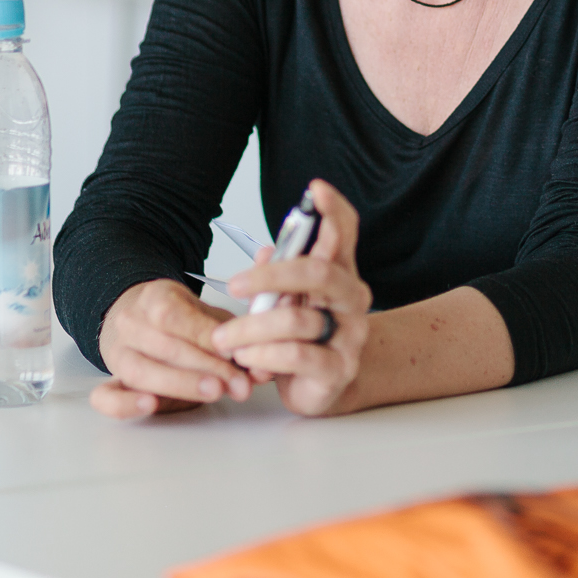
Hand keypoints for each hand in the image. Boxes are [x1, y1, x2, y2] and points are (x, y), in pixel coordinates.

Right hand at [92, 277, 252, 418]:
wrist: (136, 315)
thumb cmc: (178, 319)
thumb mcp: (206, 314)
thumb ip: (233, 334)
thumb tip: (262, 359)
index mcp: (155, 297)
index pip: (177, 318)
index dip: (208, 339)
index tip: (238, 354)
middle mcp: (131, 324)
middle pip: (165, 347)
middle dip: (208, 367)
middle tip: (239, 383)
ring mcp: (118, 353)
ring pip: (140, 371)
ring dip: (181, 384)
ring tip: (214, 392)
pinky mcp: (111, 381)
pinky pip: (105, 396)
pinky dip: (125, 404)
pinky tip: (150, 405)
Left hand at [209, 180, 371, 416]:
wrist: (323, 387)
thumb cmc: (302, 337)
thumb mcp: (287, 300)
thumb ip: (278, 274)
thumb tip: (266, 252)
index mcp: (340, 273)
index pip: (345, 233)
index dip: (333, 210)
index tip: (315, 190)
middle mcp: (351, 299)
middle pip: (319, 272)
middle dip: (272, 276)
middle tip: (235, 285)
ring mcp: (349, 334)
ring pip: (297, 320)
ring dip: (252, 328)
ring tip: (225, 340)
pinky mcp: (338, 369)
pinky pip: (296, 355)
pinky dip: (264, 356)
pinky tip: (247, 359)